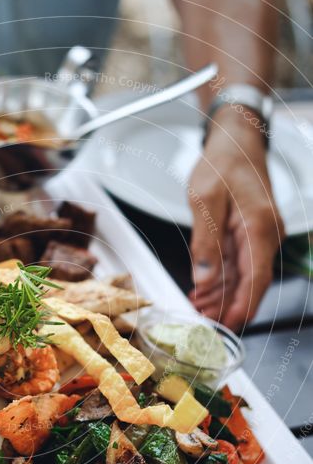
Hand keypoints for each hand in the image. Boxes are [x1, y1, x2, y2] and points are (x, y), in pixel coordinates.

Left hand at [188, 106, 283, 329]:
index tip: (228, 324)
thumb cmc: (223, 162)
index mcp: (258, 226)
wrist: (236, 139)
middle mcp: (266, 234)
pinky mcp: (252, 233)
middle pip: (251, 282)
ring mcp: (261, 235)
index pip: (256, 278)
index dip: (243, 305)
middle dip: (228, 305)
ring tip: (198, 308)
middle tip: (202, 320)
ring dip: (223, 295)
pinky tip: (205, 290)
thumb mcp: (204, 199)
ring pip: (244, 275)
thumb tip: (204, 278)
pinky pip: (240, 263)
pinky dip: (224, 278)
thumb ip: (204, 241)